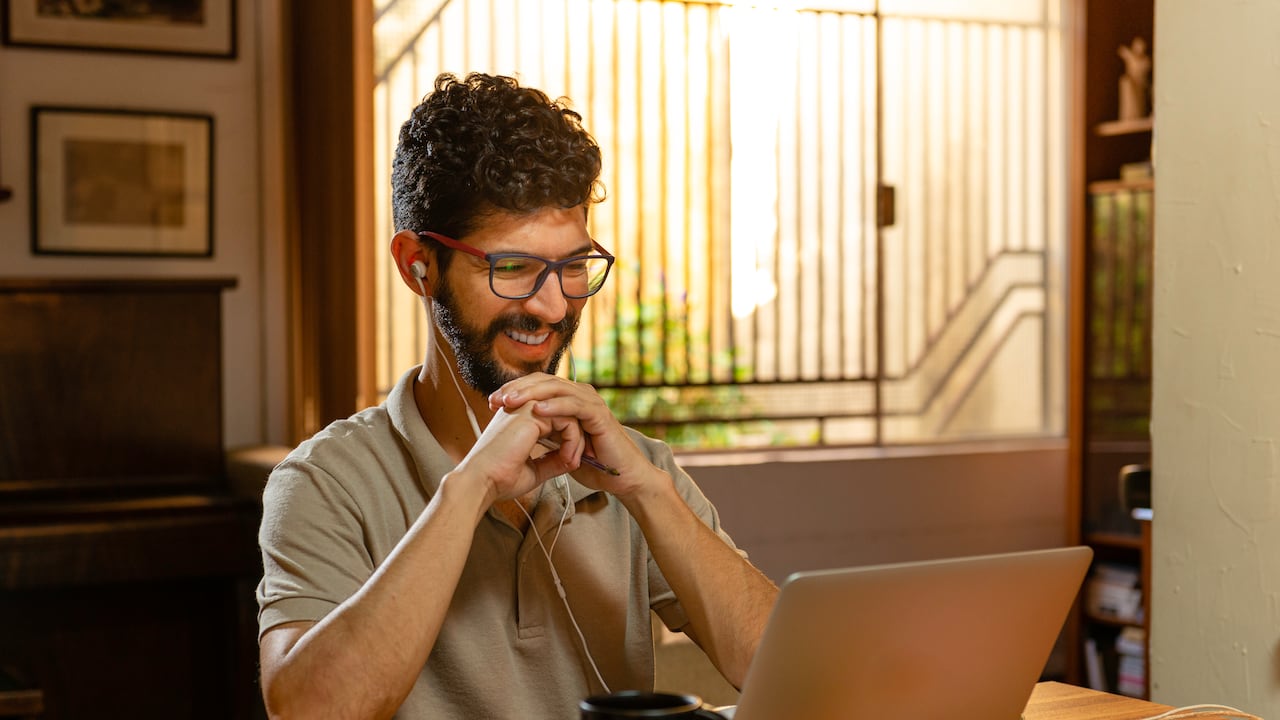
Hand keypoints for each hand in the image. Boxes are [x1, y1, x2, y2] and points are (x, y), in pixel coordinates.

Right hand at [453, 401, 577, 503]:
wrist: (482, 482)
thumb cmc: (500, 479)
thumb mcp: (534, 470)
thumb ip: (553, 462)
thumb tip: (572, 461)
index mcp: (520, 420)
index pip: (556, 420)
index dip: (569, 440)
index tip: (573, 462)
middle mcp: (523, 409)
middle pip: (565, 415)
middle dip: (578, 439)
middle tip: (581, 461)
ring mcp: (527, 407)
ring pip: (569, 416)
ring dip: (577, 441)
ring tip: (573, 463)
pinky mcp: (532, 413)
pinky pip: (567, 421)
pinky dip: (573, 441)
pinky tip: (568, 460)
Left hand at [486, 373, 654, 495]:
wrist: (620, 477)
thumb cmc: (592, 462)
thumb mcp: (558, 444)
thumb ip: (543, 432)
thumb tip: (516, 428)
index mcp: (568, 399)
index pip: (535, 386)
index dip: (512, 391)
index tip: (491, 403)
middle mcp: (579, 395)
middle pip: (543, 382)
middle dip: (517, 389)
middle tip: (496, 399)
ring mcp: (589, 402)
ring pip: (556, 389)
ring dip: (531, 394)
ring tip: (511, 401)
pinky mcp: (598, 414)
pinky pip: (573, 405)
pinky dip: (555, 406)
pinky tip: (537, 410)